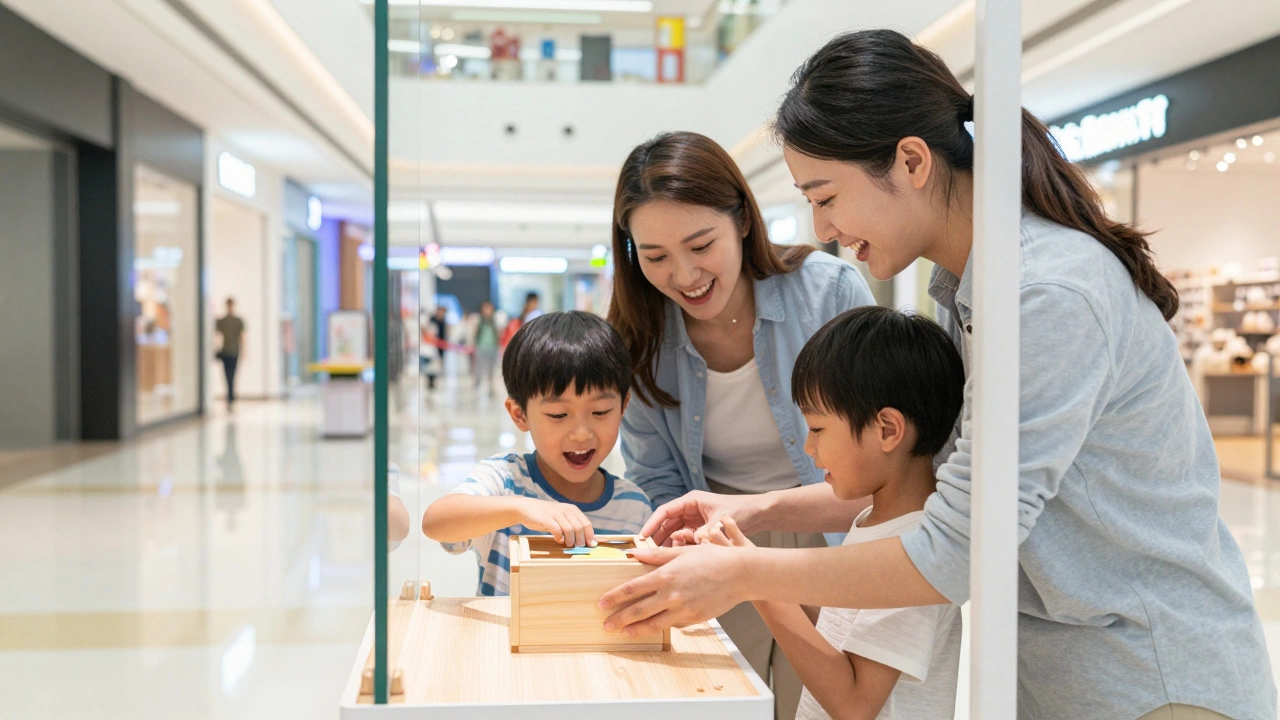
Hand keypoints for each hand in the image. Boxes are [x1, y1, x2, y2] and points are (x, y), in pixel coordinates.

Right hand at [516, 498, 595, 547]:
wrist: (526, 508)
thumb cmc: (546, 516)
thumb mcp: (562, 517)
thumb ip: (573, 526)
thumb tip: (589, 541)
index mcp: (572, 509)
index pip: (586, 524)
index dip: (589, 536)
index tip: (590, 546)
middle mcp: (566, 510)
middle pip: (579, 528)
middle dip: (580, 541)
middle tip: (577, 548)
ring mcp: (556, 513)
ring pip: (570, 530)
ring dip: (570, 541)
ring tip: (567, 545)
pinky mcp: (546, 518)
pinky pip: (557, 530)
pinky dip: (559, 538)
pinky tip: (557, 540)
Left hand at [597, 542, 752, 634]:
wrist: (740, 574)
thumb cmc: (712, 559)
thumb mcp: (682, 552)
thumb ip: (656, 556)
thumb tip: (634, 554)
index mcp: (665, 575)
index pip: (632, 588)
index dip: (614, 597)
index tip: (601, 603)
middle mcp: (671, 594)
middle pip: (638, 610)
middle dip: (619, 618)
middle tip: (606, 624)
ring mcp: (683, 609)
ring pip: (653, 623)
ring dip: (635, 629)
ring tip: (623, 632)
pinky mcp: (694, 619)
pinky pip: (672, 625)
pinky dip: (660, 626)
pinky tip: (651, 628)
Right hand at [640, 490, 765, 546]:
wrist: (759, 514)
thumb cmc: (741, 510)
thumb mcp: (719, 522)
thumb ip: (703, 533)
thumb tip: (691, 544)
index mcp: (691, 501)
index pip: (665, 512)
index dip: (652, 524)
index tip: (642, 536)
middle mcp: (690, 510)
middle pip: (667, 524)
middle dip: (658, 538)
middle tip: (649, 552)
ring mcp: (695, 520)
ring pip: (675, 533)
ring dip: (669, 544)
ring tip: (662, 558)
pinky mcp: (701, 531)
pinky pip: (686, 540)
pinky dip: (682, 548)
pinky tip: (679, 557)